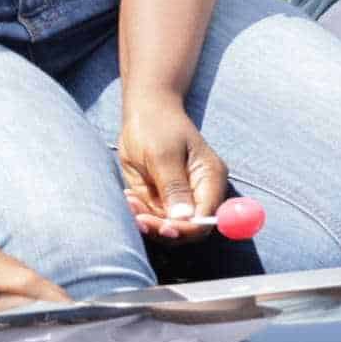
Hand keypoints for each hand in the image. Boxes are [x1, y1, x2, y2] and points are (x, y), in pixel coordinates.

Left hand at [118, 93, 230, 239]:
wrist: (145, 112)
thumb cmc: (157, 125)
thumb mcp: (163, 154)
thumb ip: (174, 186)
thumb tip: (185, 219)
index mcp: (210, 179)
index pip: (207, 218)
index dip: (187, 228)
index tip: (163, 228)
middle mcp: (201, 193)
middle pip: (189, 229)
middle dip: (163, 228)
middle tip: (138, 219)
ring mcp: (182, 198)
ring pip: (169, 227)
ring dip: (148, 221)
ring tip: (130, 200)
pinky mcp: (165, 200)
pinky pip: (155, 218)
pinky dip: (140, 214)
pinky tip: (130, 197)